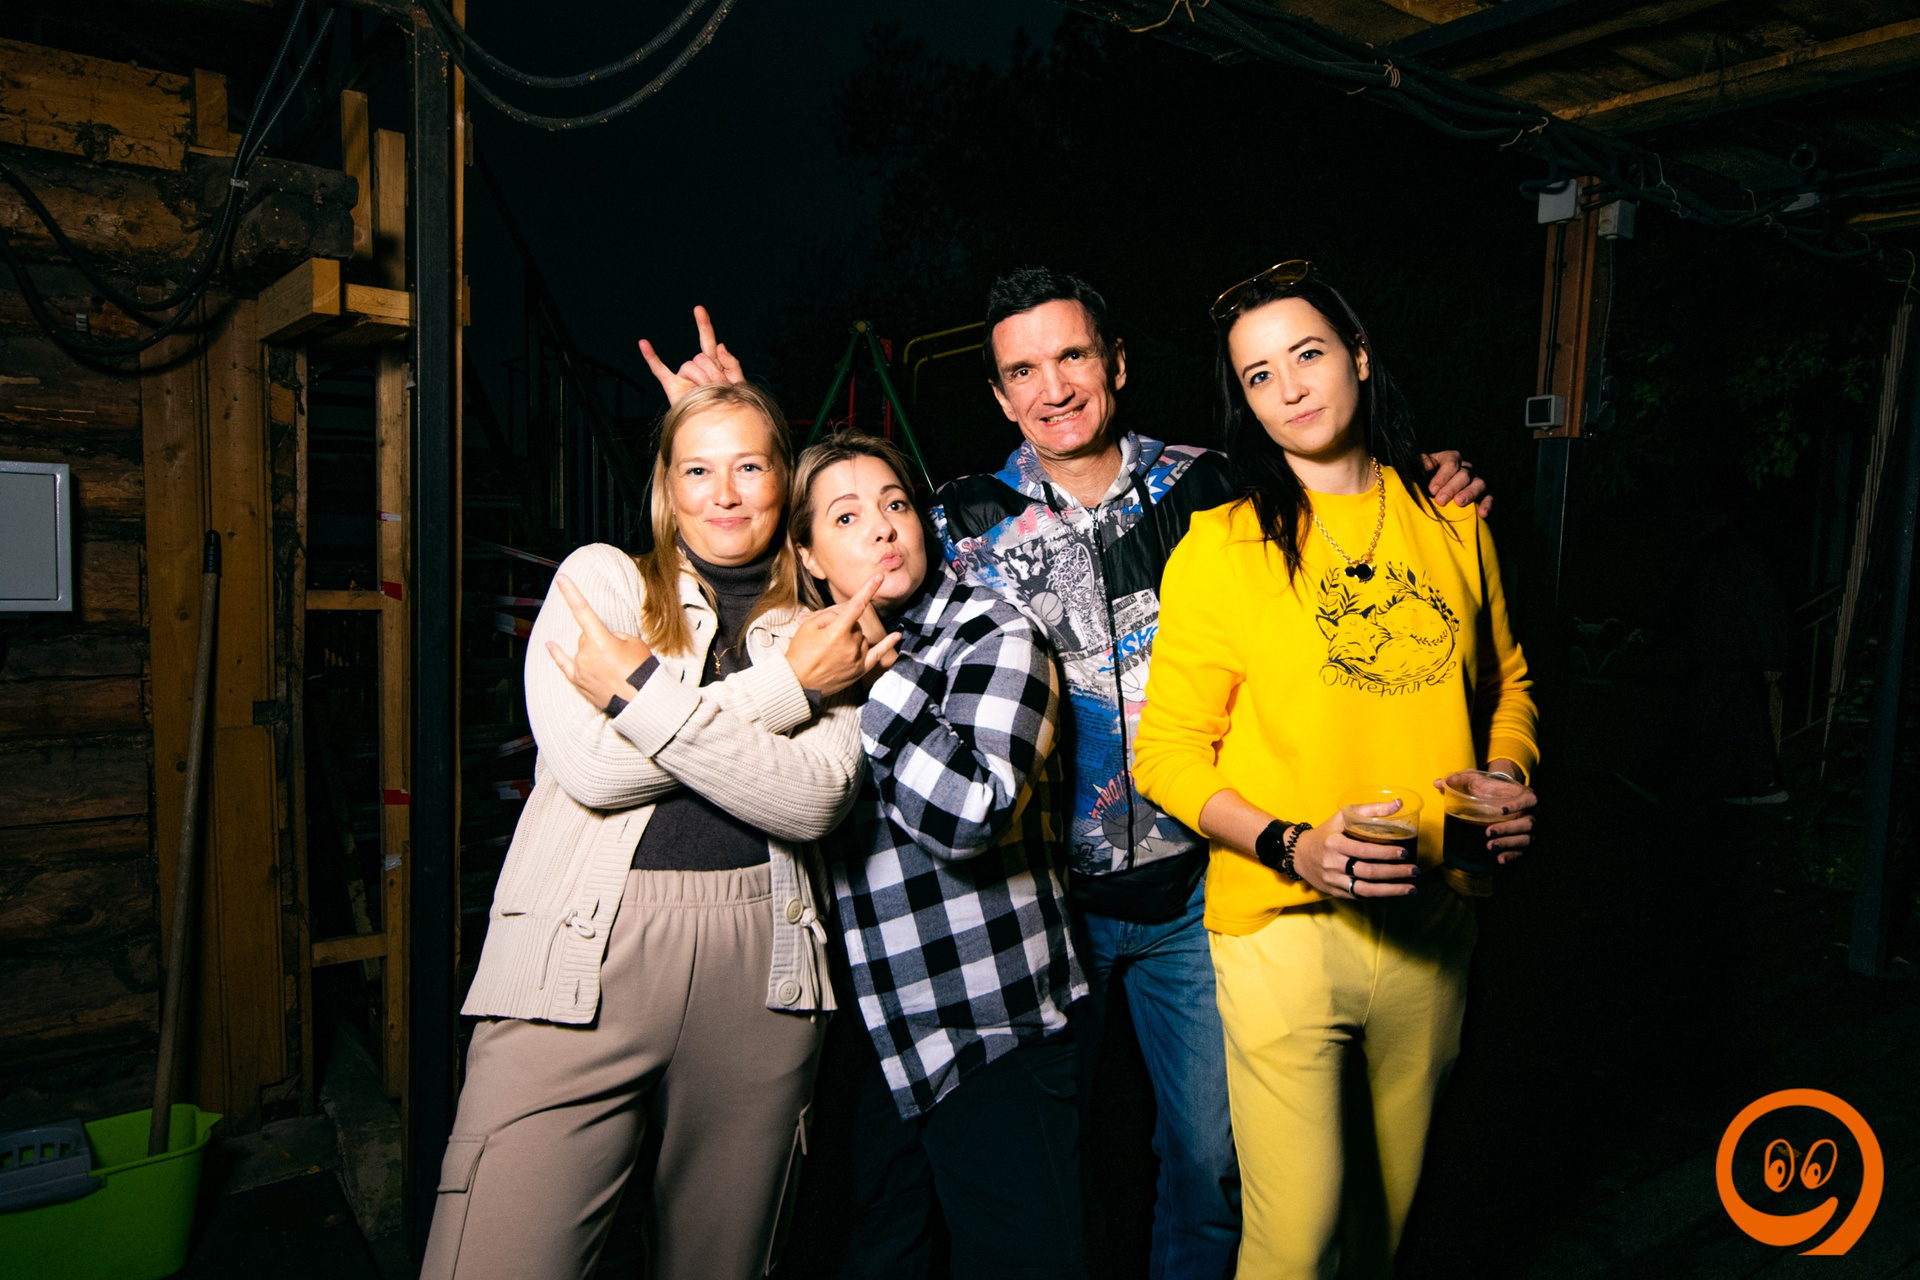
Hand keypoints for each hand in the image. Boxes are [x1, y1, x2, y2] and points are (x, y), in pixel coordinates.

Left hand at [545, 574, 652, 711]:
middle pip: (586, 635)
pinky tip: (550, 645)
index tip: (561, 578)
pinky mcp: (579, 682)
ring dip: (594, 652)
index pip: (582, 610)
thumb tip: (605, 640)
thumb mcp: (635, 644)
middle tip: (620, 655)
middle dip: (600, 639)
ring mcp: (580, 668)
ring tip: (614, 668)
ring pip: (582, 650)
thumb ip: (616, 636)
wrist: (641, 701)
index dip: (571, 592)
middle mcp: (585, 652)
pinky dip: (557, 654)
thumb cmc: (641, 671)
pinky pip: (564, 664)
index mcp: (600, 640)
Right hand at [638, 304, 745, 406]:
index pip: (707, 341)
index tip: (699, 309)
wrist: (717, 426)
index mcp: (713, 366)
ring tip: (707, 392)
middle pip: (701, 357)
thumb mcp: (738, 385)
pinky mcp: (672, 386)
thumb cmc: (729, 408)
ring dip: (700, 378)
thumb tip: (720, 345)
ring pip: (689, 365)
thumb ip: (732, 364)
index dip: (704, 326)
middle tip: (719, 386)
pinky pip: (659, 369)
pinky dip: (651, 356)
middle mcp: (697, 369)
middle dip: (712, 371)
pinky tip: (644, 343)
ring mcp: (684, 377)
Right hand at [784, 573, 900, 696]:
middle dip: (844, 625)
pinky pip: (878, 654)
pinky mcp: (860, 670)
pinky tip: (896, 635)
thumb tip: (842, 615)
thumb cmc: (801, 653)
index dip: (868, 589)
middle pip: (856, 624)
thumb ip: (828, 615)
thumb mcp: (808, 627)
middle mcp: (851, 645)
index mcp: (837, 632)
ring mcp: (857, 658)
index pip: (856, 605)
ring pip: (862, 637)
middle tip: (826, 637)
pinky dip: (887, 644)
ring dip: (852, 637)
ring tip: (833, 649)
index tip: (879, 577)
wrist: (798, 682)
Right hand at [1292, 805, 1418, 898]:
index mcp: (1334, 844)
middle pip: (1368, 872)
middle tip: (1415, 870)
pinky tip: (1395, 893)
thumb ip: (1370, 810)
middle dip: (1394, 873)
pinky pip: (1360, 896)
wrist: (1298, 855)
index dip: (1385, 853)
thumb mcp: (1342, 816)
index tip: (1405, 852)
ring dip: (1391, 891)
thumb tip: (1398, 804)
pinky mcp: (1336, 892)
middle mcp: (1333, 864)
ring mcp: (1334, 881)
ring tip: (1412, 888)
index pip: (1363, 851)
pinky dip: (1379, 896)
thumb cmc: (1326, 833)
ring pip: (1365, 889)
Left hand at [1421, 450, 1491, 517]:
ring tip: (1459, 503)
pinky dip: (1487, 505)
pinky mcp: (1483, 494)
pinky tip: (1482, 514)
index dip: (1442, 476)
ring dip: (1469, 493)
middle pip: (1464, 474)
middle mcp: (1466, 467)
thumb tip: (1428, 465)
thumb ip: (1420, 464)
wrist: (1429, 493)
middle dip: (1451, 488)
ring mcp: (1476, 481)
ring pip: (1479, 484)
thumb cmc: (1422, 479)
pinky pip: (1489, 497)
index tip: (1432, 490)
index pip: (1450, 463)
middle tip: (1440, 500)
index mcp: (1450, 458)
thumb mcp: (1417, 469)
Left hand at [1433, 764, 1537, 864]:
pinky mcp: (1522, 840)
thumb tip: (1437, 782)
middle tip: (1488, 832)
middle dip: (1508, 829)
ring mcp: (1527, 828)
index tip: (1502, 810)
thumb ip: (1458, 779)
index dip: (1519, 805)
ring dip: (1508, 843)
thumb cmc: (1487, 787)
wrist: (1497, 795)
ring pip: (1525, 838)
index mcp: (1523, 795)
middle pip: (1527, 823)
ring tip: (1490, 846)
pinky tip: (1499, 859)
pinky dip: (1511, 855)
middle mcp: (1530, 812)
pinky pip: (1522, 851)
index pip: (1530, 799)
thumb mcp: (1474, 780)